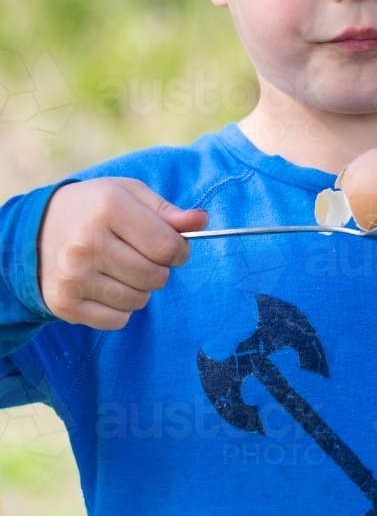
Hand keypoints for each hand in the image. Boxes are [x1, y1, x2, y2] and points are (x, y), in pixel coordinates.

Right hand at [38, 177, 207, 329]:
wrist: (35, 230)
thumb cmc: (94, 209)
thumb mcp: (129, 195)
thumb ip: (168, 210)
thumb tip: (201, 222)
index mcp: (108, 207)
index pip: (167, 247)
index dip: (179, 250)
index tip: (171, 247)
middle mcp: (87, 243)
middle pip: (155, 277)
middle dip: (159, 270)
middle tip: (141, 256)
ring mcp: (73, 277)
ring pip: (139, 301)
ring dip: (140, 289)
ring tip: (119, 269)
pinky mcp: (64, 304)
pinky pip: (118, 320)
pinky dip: (120, 308)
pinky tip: (104, 286)